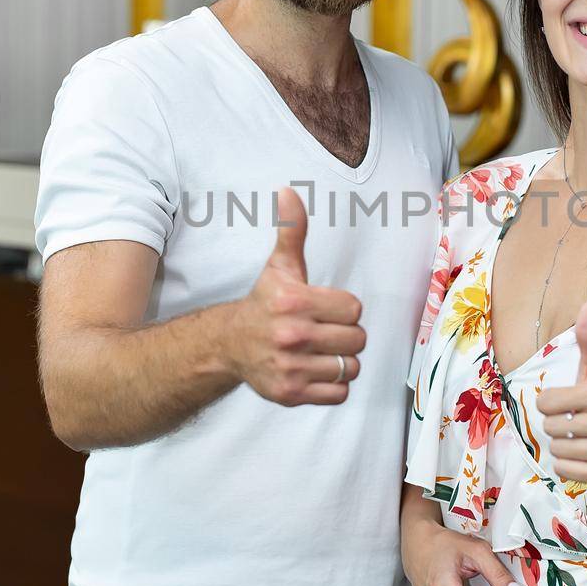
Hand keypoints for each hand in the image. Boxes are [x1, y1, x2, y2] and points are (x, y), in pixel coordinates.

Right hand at [231, 187, 366, 405]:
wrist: (230, 344)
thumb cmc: (264, 303)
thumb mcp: (279, 267)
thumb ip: (292, 232)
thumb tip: (289, 192)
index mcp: (294, 302)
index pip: (354, 309)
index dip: (344, 309)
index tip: (325, 309)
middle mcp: (291, 335)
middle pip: (357, 339)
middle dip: (346, 335)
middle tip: (324, 331)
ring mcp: (291, 367)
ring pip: (351, 367)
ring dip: (342, 361)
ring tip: (320, 351)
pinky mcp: (290, 393)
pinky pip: (339, 393)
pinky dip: (333, 385)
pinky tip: (316, 370)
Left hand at [538, 299, 586, 488]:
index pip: (545, 402)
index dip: (552, 403)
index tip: (571, 404)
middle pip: (548, 427)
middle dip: (558, 426)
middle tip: (580, 424)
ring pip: (555, 449)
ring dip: (563, 446)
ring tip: (585, 441)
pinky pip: (563, 470)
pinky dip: (568, 466)